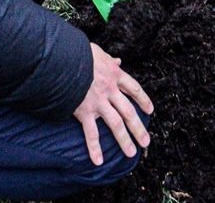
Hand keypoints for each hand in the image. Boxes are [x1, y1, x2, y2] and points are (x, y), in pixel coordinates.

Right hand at [74, 43, 153, 165]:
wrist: (64, 59)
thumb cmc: (80, 53)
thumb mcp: (99, 52)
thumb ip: (109, 59)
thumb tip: (117, 60)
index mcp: (114, 74)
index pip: (134, 88)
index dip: (143, 100)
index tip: (150, 110)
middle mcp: (110, 90)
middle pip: (128, 111)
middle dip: (138, 128)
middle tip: (146, 142)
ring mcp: (98, 102)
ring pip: (116, 124)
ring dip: (124, 140)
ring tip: (131, 153)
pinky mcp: (84, 111)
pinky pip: (91, 133)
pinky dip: (94, 148)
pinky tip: (98, 161)